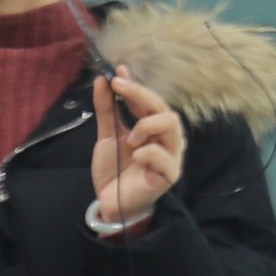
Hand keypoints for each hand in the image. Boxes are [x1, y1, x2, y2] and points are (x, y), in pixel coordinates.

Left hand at [89, 68, 185, 228]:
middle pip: (164, 108)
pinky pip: (165, 156)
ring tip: (129, 139)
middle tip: (118, 88)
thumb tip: (103, 80)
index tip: (117, 73)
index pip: (150, 100)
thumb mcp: (107, 135)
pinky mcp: (168, 175)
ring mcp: (170, 156)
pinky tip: (136, 158)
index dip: (135, 85)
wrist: (110, 202)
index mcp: (154, 128)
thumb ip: (107, 109)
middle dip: (140, 95)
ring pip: (171, 124)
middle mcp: (166, 139)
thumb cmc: (115, 169)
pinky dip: (147, 152)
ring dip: (146, 125)